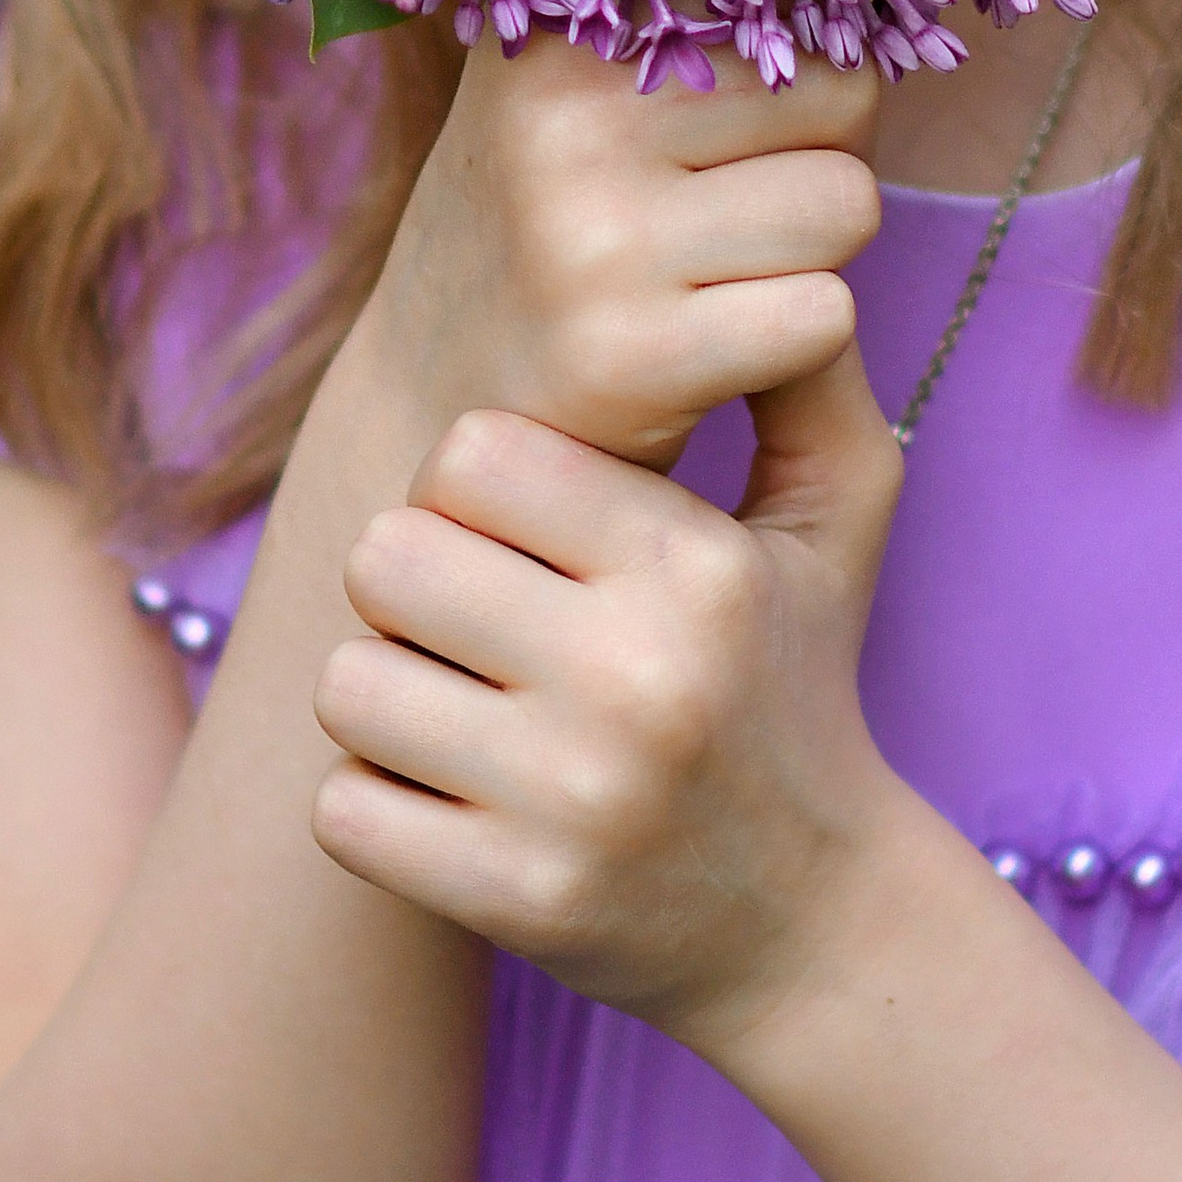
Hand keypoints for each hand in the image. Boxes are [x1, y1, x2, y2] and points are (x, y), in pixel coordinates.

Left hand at [310, 343, 909, 1048]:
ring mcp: (571, 801)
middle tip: (477, 624)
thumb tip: (784, 257)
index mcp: (696, 568)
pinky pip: (342, 810)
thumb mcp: (839, 519)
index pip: (471, 452)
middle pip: (386, 555)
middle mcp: (637, 678)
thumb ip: (803, 374)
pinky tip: (456, 801)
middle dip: (416, 584)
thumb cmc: (800, 687)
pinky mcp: (512, 902)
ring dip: (387, 696)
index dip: (475, 485)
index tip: (523, 534)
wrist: (818, 924)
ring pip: (347, 683)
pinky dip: (377, 804)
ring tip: (464, 711)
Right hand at [352, 28, 881, 474]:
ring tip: (716, 281)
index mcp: (566, 27)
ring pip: (848, 204)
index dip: (795, 81)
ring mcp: (595, 234)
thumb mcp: (574, 97)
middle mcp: (569, 112)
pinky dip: (798, 347)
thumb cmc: (554, 232)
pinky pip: (826, 315)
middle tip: (719, 222)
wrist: (434, 406)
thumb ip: (684, 22)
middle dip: (814, 164)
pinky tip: (714, 354)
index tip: (719, 135)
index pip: (798, 8)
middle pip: (843, 97)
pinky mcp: (628, 355)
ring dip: (813, 257)